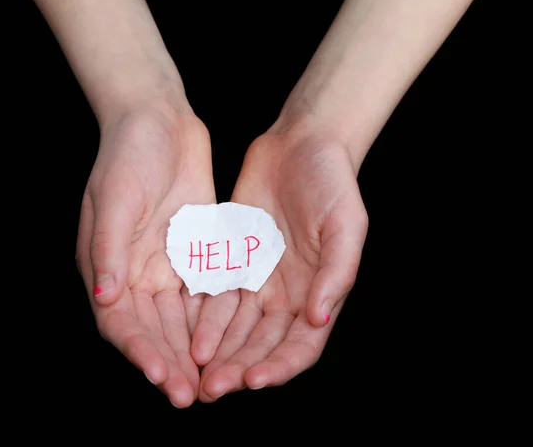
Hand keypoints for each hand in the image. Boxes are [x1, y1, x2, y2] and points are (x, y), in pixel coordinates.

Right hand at [76, 104, 213, 407]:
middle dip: (171, 363)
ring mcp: (166, 263)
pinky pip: (205, 291)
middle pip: (154, 330)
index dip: (139, 352)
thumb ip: (109, 250)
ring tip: (214, 380)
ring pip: (181, 318)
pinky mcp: (194, 250)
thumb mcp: (114, 199)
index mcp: (107, 267)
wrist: (158, 119)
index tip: (162, 377)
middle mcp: (135, 273)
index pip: (121, 323)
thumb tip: (104, 298)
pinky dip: (214, 317)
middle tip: (193, 395)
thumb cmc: (126, 155)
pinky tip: (232, 339)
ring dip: (195, 349)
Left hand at [198, 121, 368, 400]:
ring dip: (217, 350)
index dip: (280, 367)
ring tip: (195, 369)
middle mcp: (287, 293)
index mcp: (319, 291)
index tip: (254, 380)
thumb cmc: (333, 182)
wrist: (300, 144)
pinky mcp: (234, 259)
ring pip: (235, 327)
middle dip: (239, 367)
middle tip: (212, 387)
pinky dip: (203, 318)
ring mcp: (259, 278)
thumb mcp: (346, 224)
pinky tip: (187, 333)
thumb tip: (319, 318)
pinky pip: (216, 295)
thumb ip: (336, 273)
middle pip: (262, 344)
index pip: (301, 345)